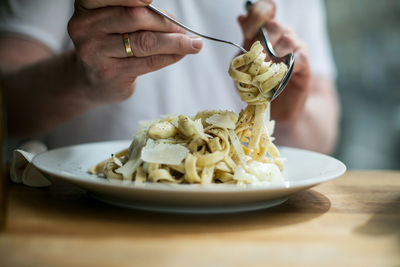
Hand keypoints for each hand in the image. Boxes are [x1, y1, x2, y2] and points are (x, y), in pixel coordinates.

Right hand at [68, 0, 202, 103]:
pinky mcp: (111, 74)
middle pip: (135, 17)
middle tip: (184, 29)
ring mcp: (97, 52)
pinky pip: (148, 62)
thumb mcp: (111, 22)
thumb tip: (173, 20)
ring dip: (174, 42)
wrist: (89, 81)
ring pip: (145, 42)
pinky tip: (181, 54)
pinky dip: (170, 56)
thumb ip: (134, 14)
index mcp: (87, 7)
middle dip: (165, 22)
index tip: (153, 0)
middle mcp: (86, 28)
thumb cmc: (107, 45)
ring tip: (193, 43)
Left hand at [238, 0, 310, 121]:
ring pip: (289, 39)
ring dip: (275, 53)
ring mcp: (295, 51)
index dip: (258, 14)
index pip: (266, 10)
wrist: (273, 110)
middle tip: (258, 57)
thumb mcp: (244, 64)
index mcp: (265, 34)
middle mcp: (282, 38)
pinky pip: (301, 57)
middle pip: (276, 25)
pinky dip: (292, 63)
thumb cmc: (257, 85)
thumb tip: (241, 18)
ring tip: (267, 68)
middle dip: (264, 39)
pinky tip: (284, 71)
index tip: (248, 32)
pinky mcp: (305, 68)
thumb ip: (244, 43)